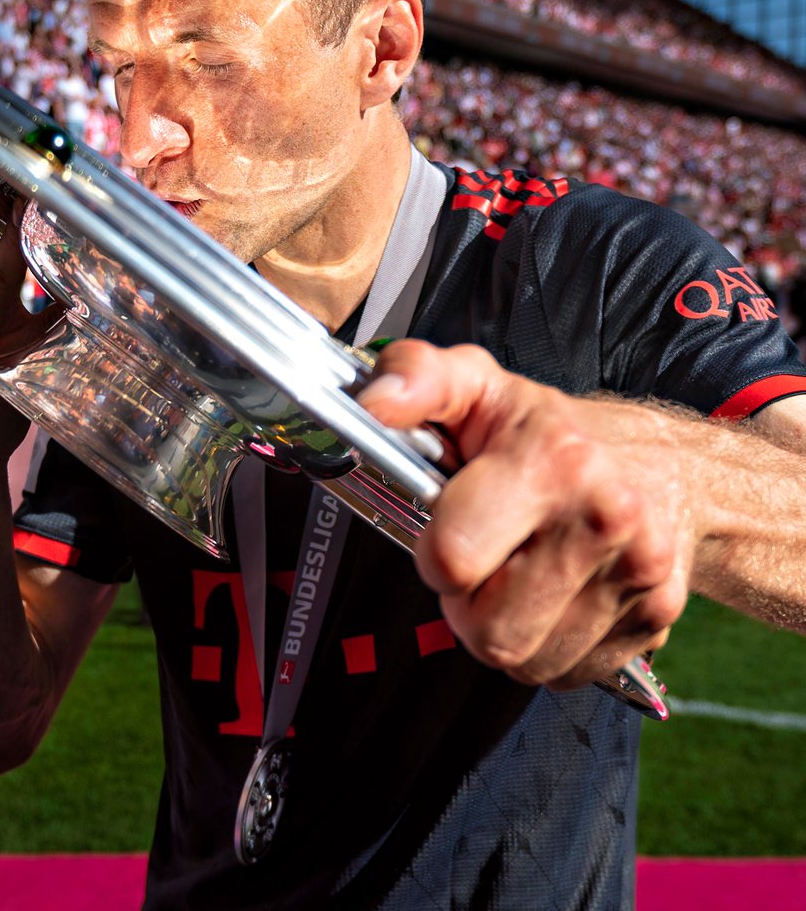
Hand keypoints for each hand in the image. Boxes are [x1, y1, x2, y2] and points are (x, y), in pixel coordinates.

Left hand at [358, 340, 691, 689]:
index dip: (435, 552)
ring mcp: (637, 575)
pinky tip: (557, 595)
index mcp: (554, 461)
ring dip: (507, 628)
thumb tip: (375, 401)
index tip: (449, 529)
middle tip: (484, 559)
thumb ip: (417, 376)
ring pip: (526, 661)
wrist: (673, 465)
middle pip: (489, 631)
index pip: (453, 559)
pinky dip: (550, 646)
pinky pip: (569, 673)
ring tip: (520, 574)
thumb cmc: (558, 432)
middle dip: (468, 604)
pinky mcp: (657, 618)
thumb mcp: (481, 385)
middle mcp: (604, 519)